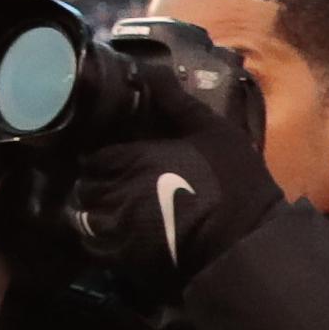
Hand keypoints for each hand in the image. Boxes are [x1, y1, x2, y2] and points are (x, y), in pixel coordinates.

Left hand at [64, 71, 281, 286]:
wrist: (244, 242)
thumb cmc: (231, 180)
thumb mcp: (210, 130)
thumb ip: (174, 101)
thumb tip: (148, 68)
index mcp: (129, 159)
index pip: (94, 156)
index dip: (103, 158)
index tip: (115, 159)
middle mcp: (113, 192)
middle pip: (85, 186)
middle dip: (96, 184)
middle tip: (115, 183)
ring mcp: (115, 229)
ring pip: (84, 217)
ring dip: (93, 212)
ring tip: (113, 210)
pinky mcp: (124, 261)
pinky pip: (95, 248)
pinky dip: (99, 240)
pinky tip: (118, 236)